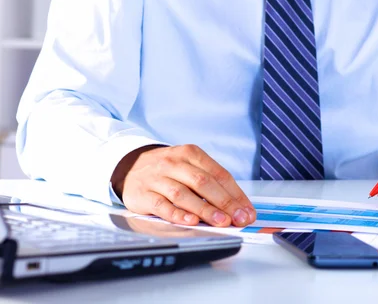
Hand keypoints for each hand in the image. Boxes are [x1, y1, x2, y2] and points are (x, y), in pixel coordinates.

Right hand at [111, 145, 255, 226]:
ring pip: (183, 194)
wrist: (130, 166)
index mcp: (191, 154)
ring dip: (204, 209)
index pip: (219, 174)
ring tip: (221, 222)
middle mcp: (174, 163)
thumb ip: (211, 184)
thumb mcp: (189, 167)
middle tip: (238, 218)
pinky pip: (162, 205)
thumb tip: (238, 207)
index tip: (247, 211)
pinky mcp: (143, 194)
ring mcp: (157, 178)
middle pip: (203, 183)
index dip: (236, 194)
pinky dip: (177, 214)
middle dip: (224, 202)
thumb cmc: (168, 170)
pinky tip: (191, 221)